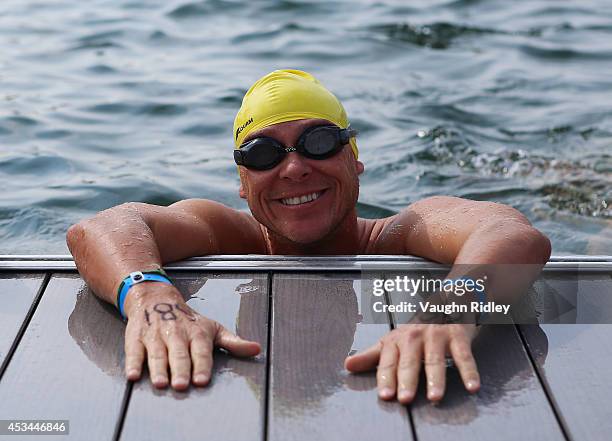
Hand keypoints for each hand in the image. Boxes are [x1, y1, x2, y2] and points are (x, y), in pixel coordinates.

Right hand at [123, 283, 260, 389]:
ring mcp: (155, 335)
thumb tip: (256, 349)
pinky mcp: (136, 337)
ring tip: (161, 383)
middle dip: (180, 369)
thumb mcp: (213, 328)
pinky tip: (133, 375)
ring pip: (157, 353)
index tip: (202, 380)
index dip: (202, 366)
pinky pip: (134, 351)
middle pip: (179, 354)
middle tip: (181, 385)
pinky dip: (133, 363)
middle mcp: (176, 333)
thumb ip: (233, 342)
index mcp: (196, 332)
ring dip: (158, 369)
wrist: (155, 297)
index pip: (201, 351)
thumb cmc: (188, 319)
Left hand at [344, 323, 479, 402]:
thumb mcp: (391, 340)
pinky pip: (464, 356)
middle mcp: (414, 337)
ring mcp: (437, 336)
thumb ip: (371, 355)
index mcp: (396, 340)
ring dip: (436, 379)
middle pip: (410, 361)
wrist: (445, 301)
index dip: (386, 379)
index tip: (385, 395)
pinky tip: (472, 386)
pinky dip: (469, 372)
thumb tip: (347, 365)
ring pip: (436, 360)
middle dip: (407, 380)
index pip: (389, 362)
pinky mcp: (458, 336)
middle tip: (405, 399)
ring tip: (435, 397)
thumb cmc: (416, 329)